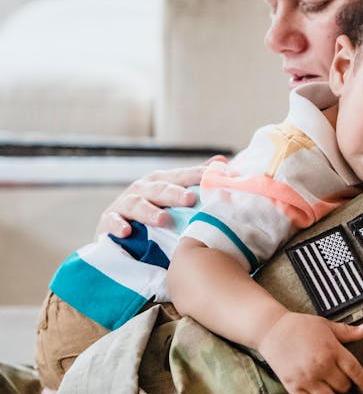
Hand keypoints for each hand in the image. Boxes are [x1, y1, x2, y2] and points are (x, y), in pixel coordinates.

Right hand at [95, 158, 225, 237]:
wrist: (120, 230)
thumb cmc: (155, 209)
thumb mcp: (174, 194)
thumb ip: (195, 179)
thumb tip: (222, 162)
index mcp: (161, 181)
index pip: (181, 176)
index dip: (195, 175)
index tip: (212, 177)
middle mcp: (143, 188)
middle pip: (160, 189)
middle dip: (174, 193)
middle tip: (190, 199)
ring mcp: (124, 204)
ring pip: (137, 205)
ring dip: (149, 212)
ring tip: (163, 220)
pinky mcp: (108, 221)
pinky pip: (112, 222)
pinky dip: (117, 225)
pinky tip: (126, 232)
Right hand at [258, 313, 362, 393]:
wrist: (272, 330)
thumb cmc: (301, 325)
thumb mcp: (326, 325)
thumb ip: (347, 331)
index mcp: (332, 350)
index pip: (355, 370)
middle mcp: (321, 366)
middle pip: (342, 386)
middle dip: (346, 388)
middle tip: (344, 386)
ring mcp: (307, 378)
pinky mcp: (293, 386)